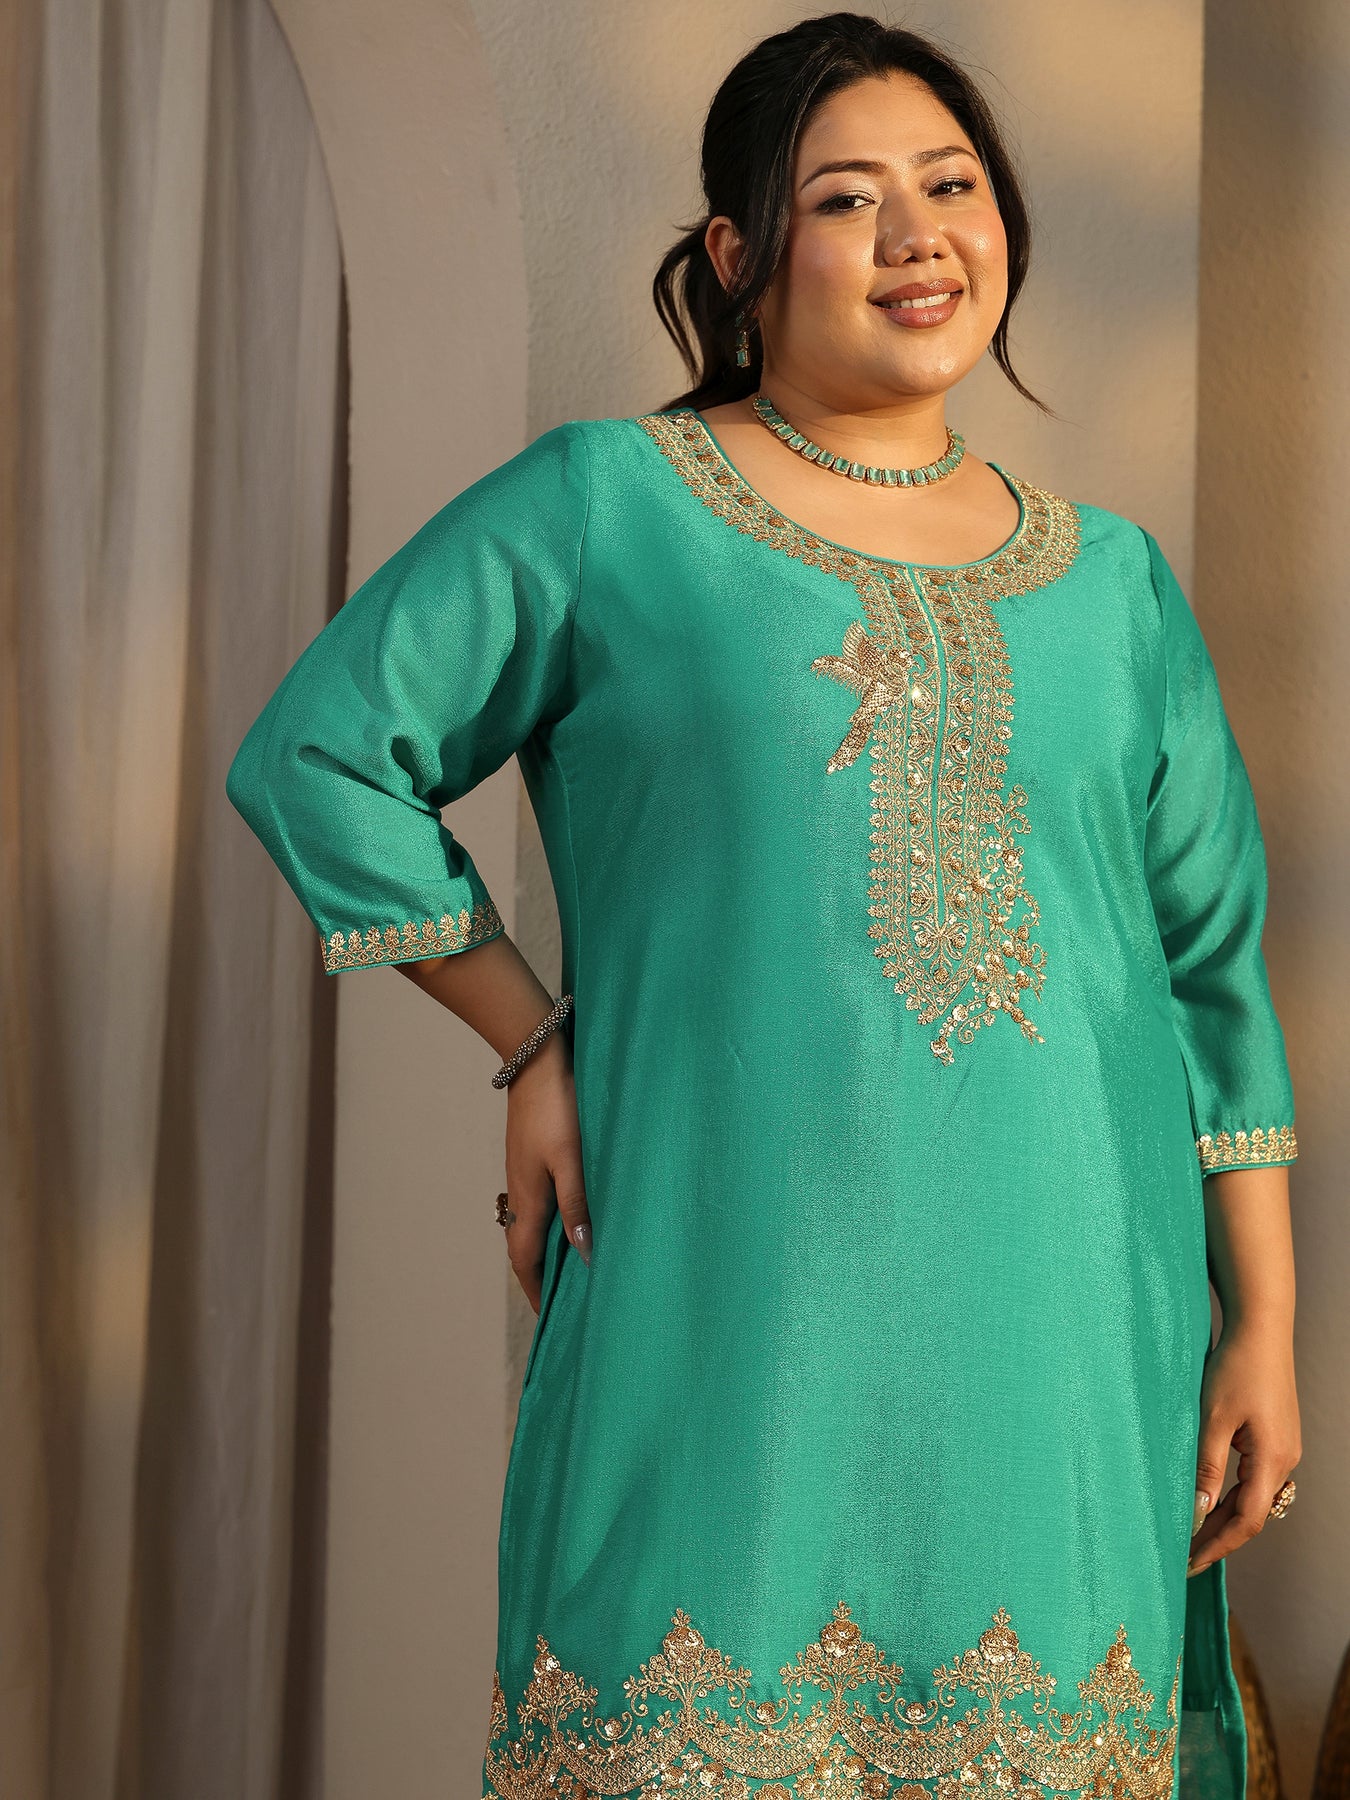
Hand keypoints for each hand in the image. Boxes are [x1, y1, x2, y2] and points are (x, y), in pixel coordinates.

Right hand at [500, 1030, 590, 1313]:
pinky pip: (538, 1202)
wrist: (537, 1058)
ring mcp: (524, 1172)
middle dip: (541, 1276)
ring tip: (572, 1267)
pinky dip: (551, 1221)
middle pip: (525, 1246)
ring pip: (532, 1223)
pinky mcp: (532, 1155)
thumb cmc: (558, 1106)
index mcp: (528, 1198)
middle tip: (565, 1300)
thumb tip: (585, 1253)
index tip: (552, 1318)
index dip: (537, 1291)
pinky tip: (572, 1217)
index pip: (525, 1260)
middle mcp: (520, 1190)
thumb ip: (579, 1204)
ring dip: (546, 1249)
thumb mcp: (573, 1159)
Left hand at [1187, 1315, 1299, 1576]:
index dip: (1217, 1546)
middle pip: (1251, 1513)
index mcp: (1271, 1460)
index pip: (1245, 1521)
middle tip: (1185, 1557)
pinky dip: (1232, 1495)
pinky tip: (1210, 1500)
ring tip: (1192, 1535)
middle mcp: (1284, 1460)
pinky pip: (1255, 1478)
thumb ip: (1205, 1467)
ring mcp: (1283, 1449)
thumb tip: (1196, 1512)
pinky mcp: (1276, 1437)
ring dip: (1224, 1517)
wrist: (1260, 1329)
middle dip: (1218, 1537)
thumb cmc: (1235, 1367)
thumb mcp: (1212, 1418)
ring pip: (1253, 1497)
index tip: (1190, 1563)